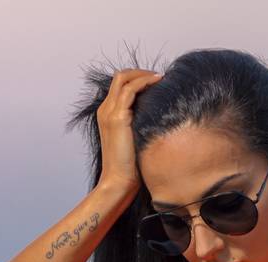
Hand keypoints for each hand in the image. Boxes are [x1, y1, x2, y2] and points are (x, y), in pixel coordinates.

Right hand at [97, 68, 162, 197]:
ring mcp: (109, 112)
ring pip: (124, 78)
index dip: (138, 79)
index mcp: (107, 114)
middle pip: (120, 76)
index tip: (157, 83)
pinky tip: (159, 84)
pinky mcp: (117, 118)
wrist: (118, 182)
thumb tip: (159, 116)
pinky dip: (145, 82)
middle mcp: (105, 110)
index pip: (120, 85)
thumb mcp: (135, 140)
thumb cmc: (129, 168)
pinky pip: (131, 89)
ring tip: (162, 78)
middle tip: (161, 78)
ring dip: (144, 75)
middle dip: (141, 72)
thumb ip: (140, 125)